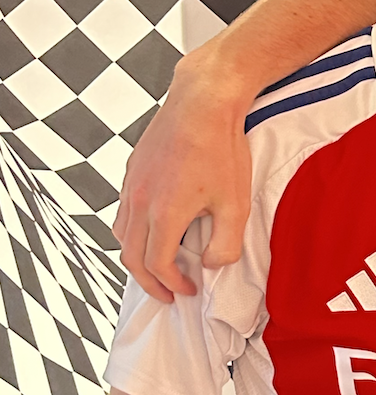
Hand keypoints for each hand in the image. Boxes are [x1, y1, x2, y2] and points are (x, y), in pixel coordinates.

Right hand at [113, 48, 251, 301]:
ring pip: (121, 234)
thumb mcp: (236, 204)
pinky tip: (154, 230)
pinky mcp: (132, 170)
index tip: (188, 289)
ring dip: (138, 257)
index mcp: (164, 214)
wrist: (202, 101)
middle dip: (150, 282)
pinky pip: (123, 211)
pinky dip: (133, 231)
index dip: (173, 284)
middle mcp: (139, 201)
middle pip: (131, 257)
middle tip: (168, 293)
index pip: (157, 265)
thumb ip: (224, 244)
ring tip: (159, 266)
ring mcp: (131, 185)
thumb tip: (208, 264)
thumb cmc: (222, 149)